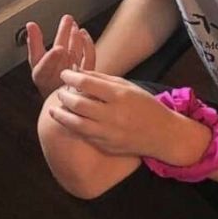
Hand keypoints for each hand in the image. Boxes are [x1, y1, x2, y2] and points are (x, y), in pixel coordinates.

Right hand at [26, 15, 94, 97]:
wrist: (63, 97)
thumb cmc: (48, 78)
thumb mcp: (36, 60)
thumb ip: (33, 43)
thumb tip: (30, 25)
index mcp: (41, 75)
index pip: (44, 68)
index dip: (51, 58)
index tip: (57, 48)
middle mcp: (57, 78)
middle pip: (62, 57)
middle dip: (65, 37)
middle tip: (67, 19)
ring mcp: (73, 78)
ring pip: (75, 56)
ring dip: (75, 37)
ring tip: (74, 24)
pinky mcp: (87, 75)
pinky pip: (89, 59)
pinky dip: (88, 45)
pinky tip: (84, 34)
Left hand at [48, 70, 173, 157]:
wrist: (163, 134)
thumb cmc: (144, 105)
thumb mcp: (127, 86)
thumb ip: (101, 79)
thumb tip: (77, 72)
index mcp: (119, 96)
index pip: (87, 83)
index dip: (71, 77)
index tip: (64, 74)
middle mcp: (113, 115)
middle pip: (79, 104)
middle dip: (64, 96)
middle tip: (59, 91)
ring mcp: (109, 133)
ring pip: (76, 124)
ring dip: (61, 115)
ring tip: (54, 109)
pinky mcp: (107, 146)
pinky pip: (84, 136)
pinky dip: (73, 127)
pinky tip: (67, 121)